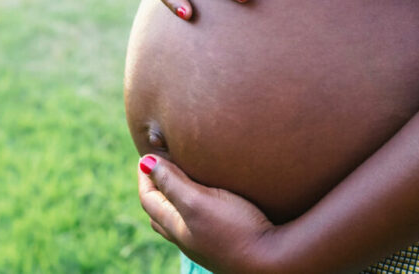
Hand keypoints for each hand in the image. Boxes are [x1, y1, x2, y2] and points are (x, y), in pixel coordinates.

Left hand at [138, 154, 282, 273]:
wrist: (273, 262)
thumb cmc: (235, 229)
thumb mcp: (198, 201)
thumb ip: (172, 182)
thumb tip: (145, 162)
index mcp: (175, 227)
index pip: (148, 199)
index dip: (145, 176)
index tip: (147, 156)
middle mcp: (187, 239)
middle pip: (160, 213)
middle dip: (156, 189)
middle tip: (160, 168)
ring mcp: (205, 244)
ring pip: (180, 220)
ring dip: (175, 200)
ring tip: (183, 182)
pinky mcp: (224, 244)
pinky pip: (199, 225)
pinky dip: (195, 209)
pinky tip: (212, 202)